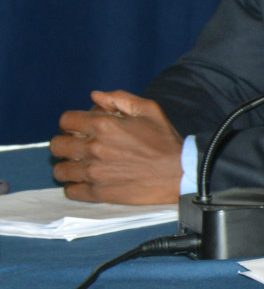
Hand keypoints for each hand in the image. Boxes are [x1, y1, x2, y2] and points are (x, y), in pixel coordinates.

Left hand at [50, 91, 182, 205]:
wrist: (180, 173)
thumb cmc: (165, 141)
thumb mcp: (149, 110)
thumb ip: (120, 99)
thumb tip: (95, 96)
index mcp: (104, 125)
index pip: (65, 121)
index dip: (72, 123)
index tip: (81, 129)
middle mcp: (93, 148)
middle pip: (57, 145)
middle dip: (66, 144)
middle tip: (80, 148)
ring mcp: (93, 172)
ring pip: (60, 170)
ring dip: (69, 166)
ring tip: (82, 166)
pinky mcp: (98, 192)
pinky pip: (70, 190)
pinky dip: (75, 186)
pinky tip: (88, 181)